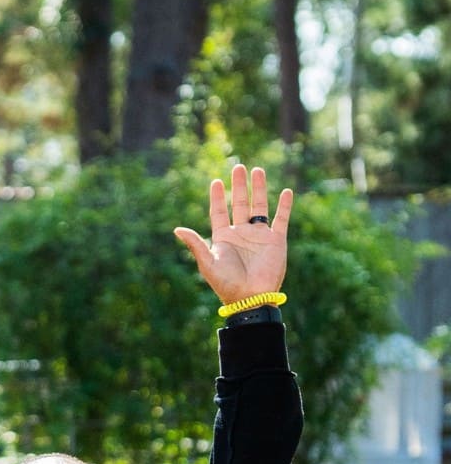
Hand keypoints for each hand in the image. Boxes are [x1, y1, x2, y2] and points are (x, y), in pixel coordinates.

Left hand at [175, 163, 290, 304]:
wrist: (250, 296)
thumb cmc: (226, 283)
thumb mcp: (207, 262)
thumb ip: (195, 244)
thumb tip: (177, 229)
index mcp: (223, 238)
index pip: (218, 212)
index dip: (217, 197)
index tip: (215, 181)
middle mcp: (241, 233)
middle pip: (239, 204)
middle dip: (238, 186)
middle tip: (238, 167)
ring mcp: (259, 235)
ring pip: (259, 205)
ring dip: (259, 188)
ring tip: (257, 170)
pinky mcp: (276, 240)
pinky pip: (282, 218)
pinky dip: (285, 205)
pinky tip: (287, 191)